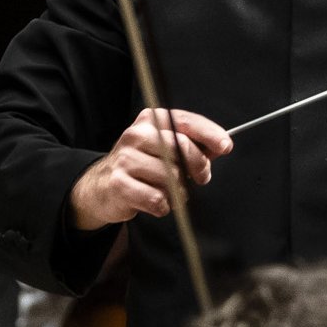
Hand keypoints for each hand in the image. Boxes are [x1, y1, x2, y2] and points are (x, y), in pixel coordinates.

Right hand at [70, 109, 232, 229]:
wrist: (101, 186)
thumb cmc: (141, 166)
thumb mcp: (164, 148)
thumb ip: (192, 144)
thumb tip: (221, 145)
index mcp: (151, 120)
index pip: (185, 121)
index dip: (209, 133)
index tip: (225, 146)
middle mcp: (136, 135)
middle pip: (181, 147)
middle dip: (198, 166)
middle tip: (201, 178)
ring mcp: (125, 159)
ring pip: (172, 177)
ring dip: (179, 192)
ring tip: (169, 192)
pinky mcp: (119, 184)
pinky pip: (157, 199)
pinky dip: (163, 206)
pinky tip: (155, 202)